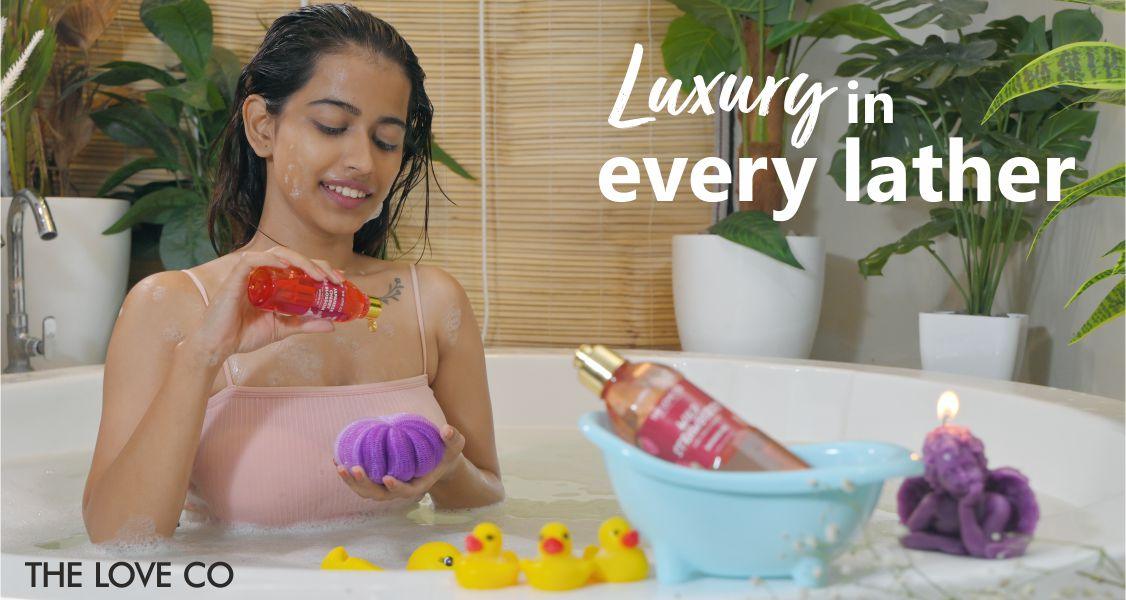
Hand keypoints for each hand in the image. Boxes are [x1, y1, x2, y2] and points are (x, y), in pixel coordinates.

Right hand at [188, 247, 345, 359]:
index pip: (300, 267)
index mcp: (273, 283)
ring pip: (277, 254)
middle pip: (293, 257)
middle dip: (318, 265)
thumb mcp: (282, 329)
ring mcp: (249, 274)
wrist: (218, 346)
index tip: (340, 279)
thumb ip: (305, 324)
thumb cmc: (244, 335)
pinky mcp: (234, 278)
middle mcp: (263, 274)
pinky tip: (287, 267)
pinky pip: (251, 260)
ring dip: (301, 262)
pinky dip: (270, 261)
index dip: (321, 269)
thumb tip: (332, 325)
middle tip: (336, 279)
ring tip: (319, 276)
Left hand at [334, 424, 466, 500]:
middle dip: (365, 485)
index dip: (396, 487)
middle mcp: (400, 490)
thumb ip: (453, 439)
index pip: (406, 491)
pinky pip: (361, 481)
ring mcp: (387, 487)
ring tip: (340, 467)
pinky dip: (349, 475)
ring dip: (351, 482)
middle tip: (354, 469)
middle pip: (379, 495)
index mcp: (418, 485)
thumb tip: (446, 430)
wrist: (436, 460)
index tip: (387, 478)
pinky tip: (337, 460)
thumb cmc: (445, 453)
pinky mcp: (378, 480)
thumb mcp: (454, 446)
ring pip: (366, 491)